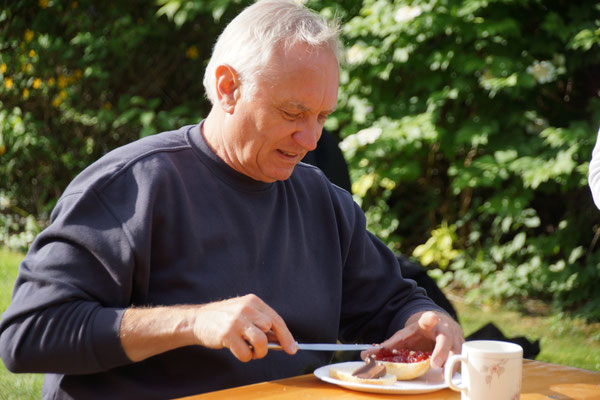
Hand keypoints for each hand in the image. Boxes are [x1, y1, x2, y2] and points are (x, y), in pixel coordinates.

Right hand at [120, 294, 296, 362]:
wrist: (197, 320)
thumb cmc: (225, 319)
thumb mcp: (244, 314)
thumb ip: (261, 324)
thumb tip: (282, 341)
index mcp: (253, 301)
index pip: (276, 320)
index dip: (286, 336)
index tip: (292, 348)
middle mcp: (246, 309)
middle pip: (270, 331)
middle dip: (267, 345)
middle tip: (258, 348)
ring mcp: (236, 321)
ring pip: (261, 343)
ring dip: (258, 352)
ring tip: (250, 351)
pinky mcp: (227, 334)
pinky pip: (245, 353)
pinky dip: (244, 357)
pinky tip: (237, 351)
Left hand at [361, 311, 463, 368]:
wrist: (440, 324)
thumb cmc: (420, 332)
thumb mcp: (404, 336)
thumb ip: (387, 346)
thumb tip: (364, 355)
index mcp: (428, 323)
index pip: (428, 319)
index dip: (429, 319)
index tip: (431, 318)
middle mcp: (444, 330)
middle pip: (446, 339)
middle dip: (441, 351)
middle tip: (435, 364)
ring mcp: (456, 339)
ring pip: (458, 351)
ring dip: (452, 364)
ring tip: (445, 376)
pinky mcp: (462, 350)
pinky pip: (463, 360)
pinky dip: (459, 368)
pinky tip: (455, 376)